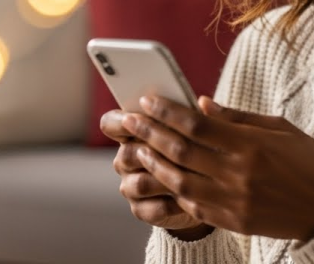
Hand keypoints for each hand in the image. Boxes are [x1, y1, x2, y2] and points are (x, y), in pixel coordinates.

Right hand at [100, 109, 211, 237]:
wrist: (202, 189)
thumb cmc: (196, 148)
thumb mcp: (193, 128)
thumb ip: (191, 116)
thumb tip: (203, 104)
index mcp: (130, 132)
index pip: (110, 123)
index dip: (119, 121)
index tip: (134, 117)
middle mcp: (124, 159)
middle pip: (126, 153)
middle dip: (153, 151)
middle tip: (180, 149)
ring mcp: (130, 186)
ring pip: (141, 183)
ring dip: (166, 179)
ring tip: (192, 175)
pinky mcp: (142, 210)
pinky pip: (154, 208)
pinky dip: (174, 203)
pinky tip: (192, 197)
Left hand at [124, 96, 313, 241]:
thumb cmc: (310, 163)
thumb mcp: (282, 129)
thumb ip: (239, 117)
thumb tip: (201, 103)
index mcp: (252, 145)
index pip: (196, 125)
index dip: (166, 111)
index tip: (146, 100)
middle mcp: (239, 173)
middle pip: (181, 150)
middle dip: (149, 132)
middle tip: (128, 119)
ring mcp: (234, 200)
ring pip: (179, 180)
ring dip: (154, 162)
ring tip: (137, 148)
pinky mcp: (232, 220)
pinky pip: (192, 205)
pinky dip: (174, 189)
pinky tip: (162, 176)